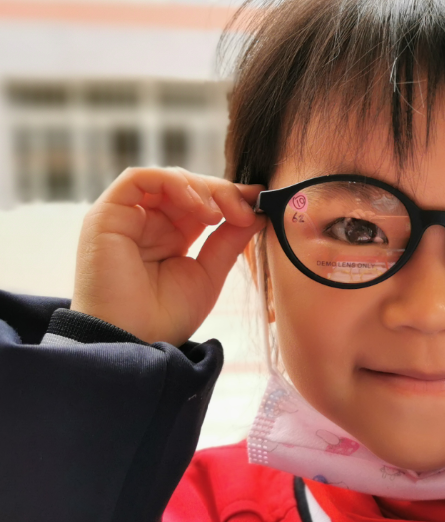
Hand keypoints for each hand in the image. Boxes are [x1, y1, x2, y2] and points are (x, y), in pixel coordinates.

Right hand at [71, 167, 265, 345]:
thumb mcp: (208, 274)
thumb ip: (229, 241)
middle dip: (222, 192)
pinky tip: (198, 206)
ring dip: (201, 188)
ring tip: (220, 215)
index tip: (261, 200)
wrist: (134, 342)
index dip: (231, 196)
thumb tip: (259, 212)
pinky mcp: (106, 214)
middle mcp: (148, 223)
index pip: (202, 201)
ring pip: (167, 179)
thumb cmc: (166, 318)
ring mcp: (126, 217)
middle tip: (246, 210)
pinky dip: (173, 183)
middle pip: (188, 186)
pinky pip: (138, 178)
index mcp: (171, 236)